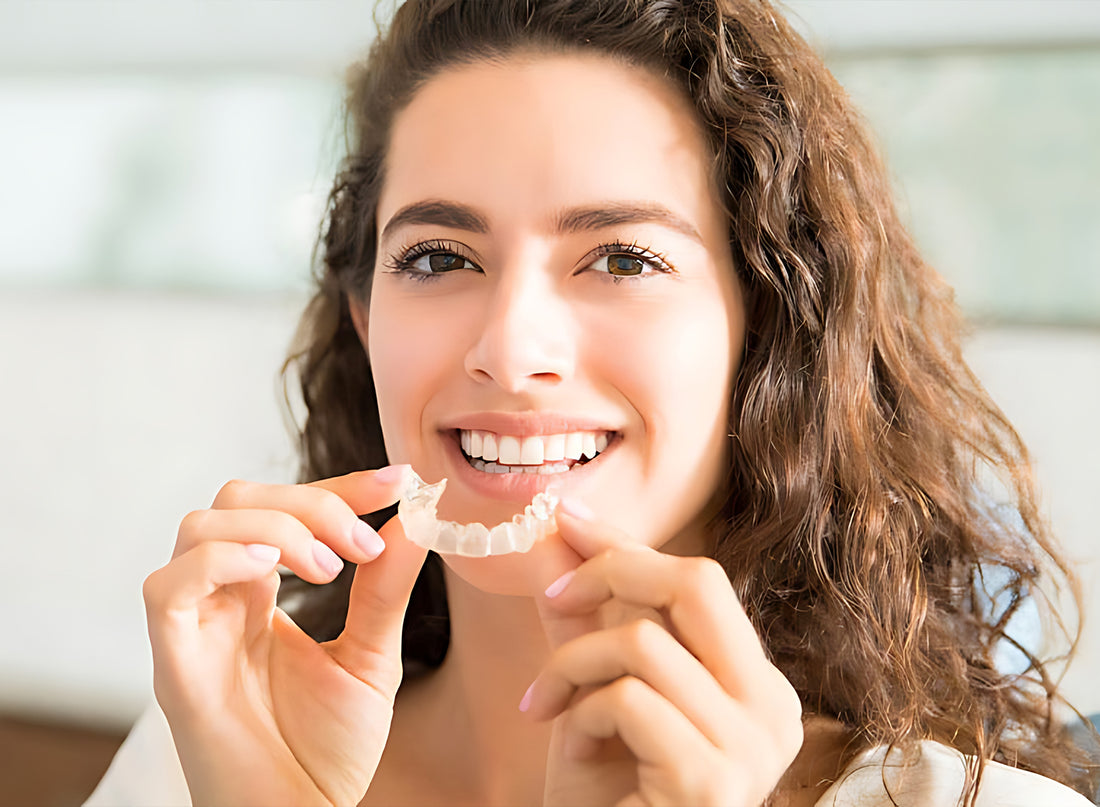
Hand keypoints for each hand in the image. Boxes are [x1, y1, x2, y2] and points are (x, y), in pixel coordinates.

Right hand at [143, 466, 426, 806]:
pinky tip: (271, 572)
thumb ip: (384, 590)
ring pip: (200, 526)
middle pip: (238, 501)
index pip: (285, 509)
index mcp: (261, 596)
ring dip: (275, 528)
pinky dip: (219, 559)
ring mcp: (194, 628)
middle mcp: (221, 601)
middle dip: (310, 502)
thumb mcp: (370, 657)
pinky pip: (168, 586)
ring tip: (328, 568)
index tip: (397, 481)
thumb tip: (414, 520)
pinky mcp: (173, 664)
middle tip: (362, 543)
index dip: (338, 486)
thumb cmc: (327, 751)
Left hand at [527, 505, 803, 806]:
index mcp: (756, 684)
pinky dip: (580, 714)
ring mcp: (753, 748)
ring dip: (573, 664)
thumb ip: (588, 620)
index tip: (567, 518)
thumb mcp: (597, 691)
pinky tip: (570, 751)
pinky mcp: (713, 780)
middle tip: (554, 596)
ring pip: (645, 641)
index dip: (627, 544)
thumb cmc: (606, 795)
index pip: (700, 583)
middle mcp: (773, 709)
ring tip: (547, 705)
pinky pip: (628, 699)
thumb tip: (557, 537)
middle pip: (697, 583)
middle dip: (612, 570)